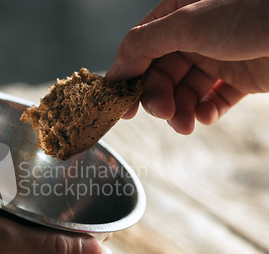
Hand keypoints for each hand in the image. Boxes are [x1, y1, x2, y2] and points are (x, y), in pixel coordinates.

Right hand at [106, 0, 268, 133]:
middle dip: (159, 98)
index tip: (121, 106)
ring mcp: (218, 56)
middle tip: (164, 114)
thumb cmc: (254, 13)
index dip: (127, 78)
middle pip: (161, 74)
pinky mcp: (241, 77)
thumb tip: (115, 69)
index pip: (140, 49)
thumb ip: (144, 44)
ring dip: (181, 110)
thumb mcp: (188, 23)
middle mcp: (195, 36)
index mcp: (178, 14)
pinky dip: (205, 111)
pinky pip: (213, 99)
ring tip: (186, 124)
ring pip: (185, 91)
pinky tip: (206, 116)